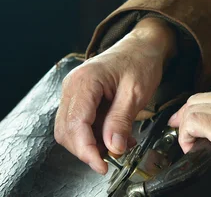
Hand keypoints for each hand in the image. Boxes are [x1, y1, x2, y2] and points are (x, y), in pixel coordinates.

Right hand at [54, 18, 176, 174]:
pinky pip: (80, 123)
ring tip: (118, 143)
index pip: (76, 125)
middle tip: (113, 157)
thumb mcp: (136, 92)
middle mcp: (73, 86)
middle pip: (68, 131)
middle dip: (88, 149)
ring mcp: (74, 91)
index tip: (102, 165)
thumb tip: (113, 147)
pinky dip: (94, 135)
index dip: (87, 150)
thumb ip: (121, 120)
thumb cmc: (140, 60)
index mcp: (85, 81)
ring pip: (71, 130)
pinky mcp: (80, 97)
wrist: (143, 45)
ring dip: (92, 143)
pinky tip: (114, 134)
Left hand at [167, 87, 210, 184]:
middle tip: (185, 133)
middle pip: (201, 98)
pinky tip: (194, 149)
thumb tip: (209, 125)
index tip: (189, 120)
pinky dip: (186, 137)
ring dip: (187, 129)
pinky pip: (192, 122)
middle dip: (187, 116)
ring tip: (194, 146)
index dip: (198, 108)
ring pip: (193, 108)